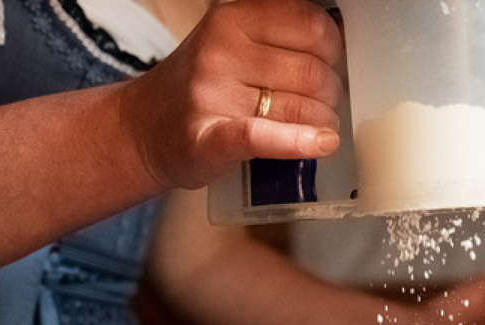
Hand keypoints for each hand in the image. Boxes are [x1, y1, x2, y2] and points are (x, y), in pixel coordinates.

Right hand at [120, 0, 342, 190]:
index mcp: (233, 19)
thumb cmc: (203, 88)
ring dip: (322, 124)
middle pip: (311, 72)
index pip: (310, 25)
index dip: (333, 50)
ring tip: (317, 130)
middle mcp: (221, 51)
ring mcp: (212, 95)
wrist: (147, 129)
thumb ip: (279, 35)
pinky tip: (319, 145)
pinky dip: (296, 142)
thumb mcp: (235, 42)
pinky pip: (261, 136)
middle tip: (323, 107)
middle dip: (330, 94)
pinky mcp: (209, 139)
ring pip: (299, 108)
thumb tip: (338, 33)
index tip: (330, 66)